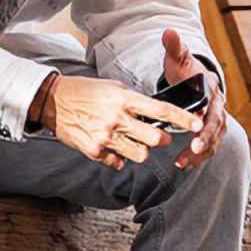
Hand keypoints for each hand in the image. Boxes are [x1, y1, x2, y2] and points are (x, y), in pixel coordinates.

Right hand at [40, 74, 202, 169]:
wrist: (53, 101)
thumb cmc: (85, 92)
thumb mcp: (113, 88)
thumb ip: (134, 101)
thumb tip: (155, 112)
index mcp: (124, 99)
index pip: (161, 110)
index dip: (183, 119)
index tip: (197, 124)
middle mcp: (117, 118)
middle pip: (155, 139)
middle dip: (162, 140)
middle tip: (159, 137)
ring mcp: (106, 137)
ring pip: (140, 155)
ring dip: (142, 150)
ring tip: (132, 141)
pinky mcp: (95, 151)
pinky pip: (119, 162)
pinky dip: (120, 157)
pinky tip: (113, 146)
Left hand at [161, 29, 227, 169]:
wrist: (195, 81)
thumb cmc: (186, 71)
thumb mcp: (178, 59)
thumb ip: (174, 47)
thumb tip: (168, 32)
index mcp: (212, 91)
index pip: (212, 107)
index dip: (206, 120)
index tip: (196, 129)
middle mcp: (219, 107)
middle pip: (215, 128)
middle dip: (205, 141)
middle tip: (193, 151)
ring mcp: (217, 121)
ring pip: (213, 141)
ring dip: (200, 154)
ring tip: (183, 163)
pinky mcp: (212, 132)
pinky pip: (209, 147)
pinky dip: (199, 157)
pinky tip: (186, 165)